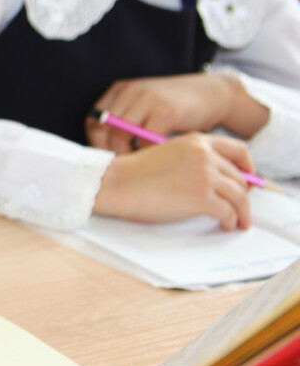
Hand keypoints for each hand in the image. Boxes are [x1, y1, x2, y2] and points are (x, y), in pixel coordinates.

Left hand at [87, 72, 268, 151]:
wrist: (213, 94)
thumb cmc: (177, 108)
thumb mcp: (145, 107)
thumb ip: (126, 121)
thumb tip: (104, 153)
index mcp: (119, 91)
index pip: (92, 121)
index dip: (96, 144)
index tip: (107, 160)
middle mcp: (129, 92)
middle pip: (102, 129)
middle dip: (108, 153)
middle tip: (121, 169)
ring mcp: (147, 100)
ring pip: (120, 135)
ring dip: (126, 156)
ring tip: (136, 168)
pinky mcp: (166, 111)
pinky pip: (145, 140)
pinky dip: (147, 155)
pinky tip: (155, 163)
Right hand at [91, 133, 253, 229]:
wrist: (115, 183)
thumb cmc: (134, 174)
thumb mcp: (168, 154)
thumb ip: (193, 160)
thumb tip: (217, 181)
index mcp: (196, 141)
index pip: (239, 150)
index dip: (249, 167)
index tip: (247, 181)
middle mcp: (205, 155)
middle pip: (241, 177)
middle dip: (244, 195)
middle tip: (242, 207)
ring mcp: (205, 175)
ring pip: (239, 196)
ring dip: (242, 212)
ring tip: (237, 221)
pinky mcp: (202, 197)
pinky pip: (228, 211)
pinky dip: (230, 220)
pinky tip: (224, 224)